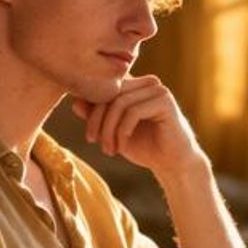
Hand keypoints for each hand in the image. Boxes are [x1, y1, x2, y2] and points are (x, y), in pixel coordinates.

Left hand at [71, 75, 205, 178]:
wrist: (173, 164)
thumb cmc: (144, 147)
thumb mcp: (113, 132)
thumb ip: (97, 116)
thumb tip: (75, 101)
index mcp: (135, 85)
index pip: (104, 88)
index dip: (91, 110)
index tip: (90, 137)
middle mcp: (147, 82)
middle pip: (109, 94)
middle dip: (97, 121)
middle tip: (95, 143)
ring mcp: (158, 90)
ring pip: (119, 103)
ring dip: (109, 130)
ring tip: (109, 149)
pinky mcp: (165, 101)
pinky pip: (133, 112)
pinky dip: (123, 131)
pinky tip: (122, 146)